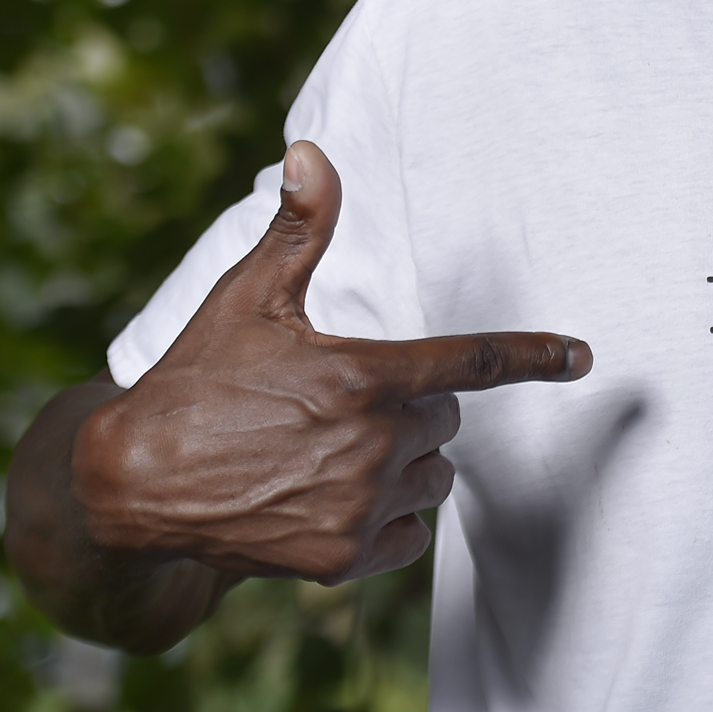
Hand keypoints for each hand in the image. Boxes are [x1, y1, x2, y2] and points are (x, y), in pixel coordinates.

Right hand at [72, 140, 590, 584]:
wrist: (129, 490)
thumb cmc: (194, 382)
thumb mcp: (246, 300)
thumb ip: (299, 231)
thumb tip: (313, 152)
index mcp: (363, 378)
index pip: (475, 363)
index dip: (536, 356)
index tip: (583, 356)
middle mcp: (373, 445)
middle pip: (446, 419)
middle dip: (412, 408)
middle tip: (341, 405)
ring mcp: (360, 506)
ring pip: (433, 476)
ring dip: (405, 463)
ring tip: (328, 452)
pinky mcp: (343, 559)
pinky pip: (410, 533)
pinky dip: (388, 518)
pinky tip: (330, 498)